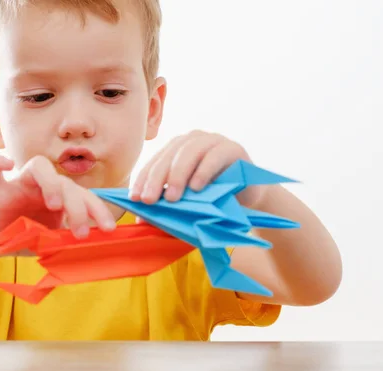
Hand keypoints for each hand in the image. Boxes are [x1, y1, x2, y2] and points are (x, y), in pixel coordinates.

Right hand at [0, 154, 115, 256]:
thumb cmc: (27, 239)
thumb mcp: (51, 243)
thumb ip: (66, 240)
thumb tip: (88, 247)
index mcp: (60, 198)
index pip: (83, 195)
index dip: (98, 209)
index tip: (109, 228)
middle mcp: (42, 187)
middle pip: (65, 182)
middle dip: (77, 206)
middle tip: (81, 233)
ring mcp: (19, 186)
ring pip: (38, 167)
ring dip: (51, 183)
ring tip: (55, 205)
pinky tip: (7, 163)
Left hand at [130, 130, 265, 206]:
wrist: (248, 198)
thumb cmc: (213, 199)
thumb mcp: (187, 203)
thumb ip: (166, 207)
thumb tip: (141, 218)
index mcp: (176, 150)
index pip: (155, 162)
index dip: (143, 179)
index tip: (135, 198)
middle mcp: (192, 141)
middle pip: (169, 156)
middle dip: (156, 179)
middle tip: (149, 200)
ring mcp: (212, 141)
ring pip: (189, 153)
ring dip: (178, 175)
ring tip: (173, 198)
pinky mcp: (232, 148)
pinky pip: (214, 157)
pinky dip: (204, 172)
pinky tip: (197, 188)